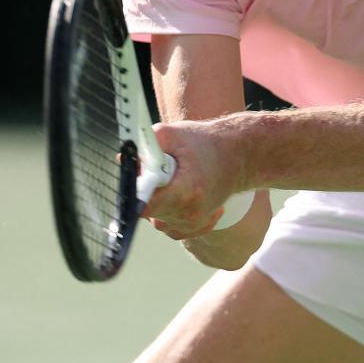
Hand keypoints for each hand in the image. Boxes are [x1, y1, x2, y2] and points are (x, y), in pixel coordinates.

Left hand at [142, 119, 270, 267]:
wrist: (240, 155)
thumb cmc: (207, 143)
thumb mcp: (174, 134)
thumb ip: (146, 144)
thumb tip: (124, 158)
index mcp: (186, 192)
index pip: (144, 205)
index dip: (136, 192)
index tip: (138, 178)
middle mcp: (190, 214)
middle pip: (148, 209)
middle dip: (148, 189)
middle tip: (162, 168)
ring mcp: (194, 224)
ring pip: (156, 217)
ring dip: (158, 199)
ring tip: (176, 178)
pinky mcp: (195, 228)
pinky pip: (168, 225)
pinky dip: (167, 208)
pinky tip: (180, 192)